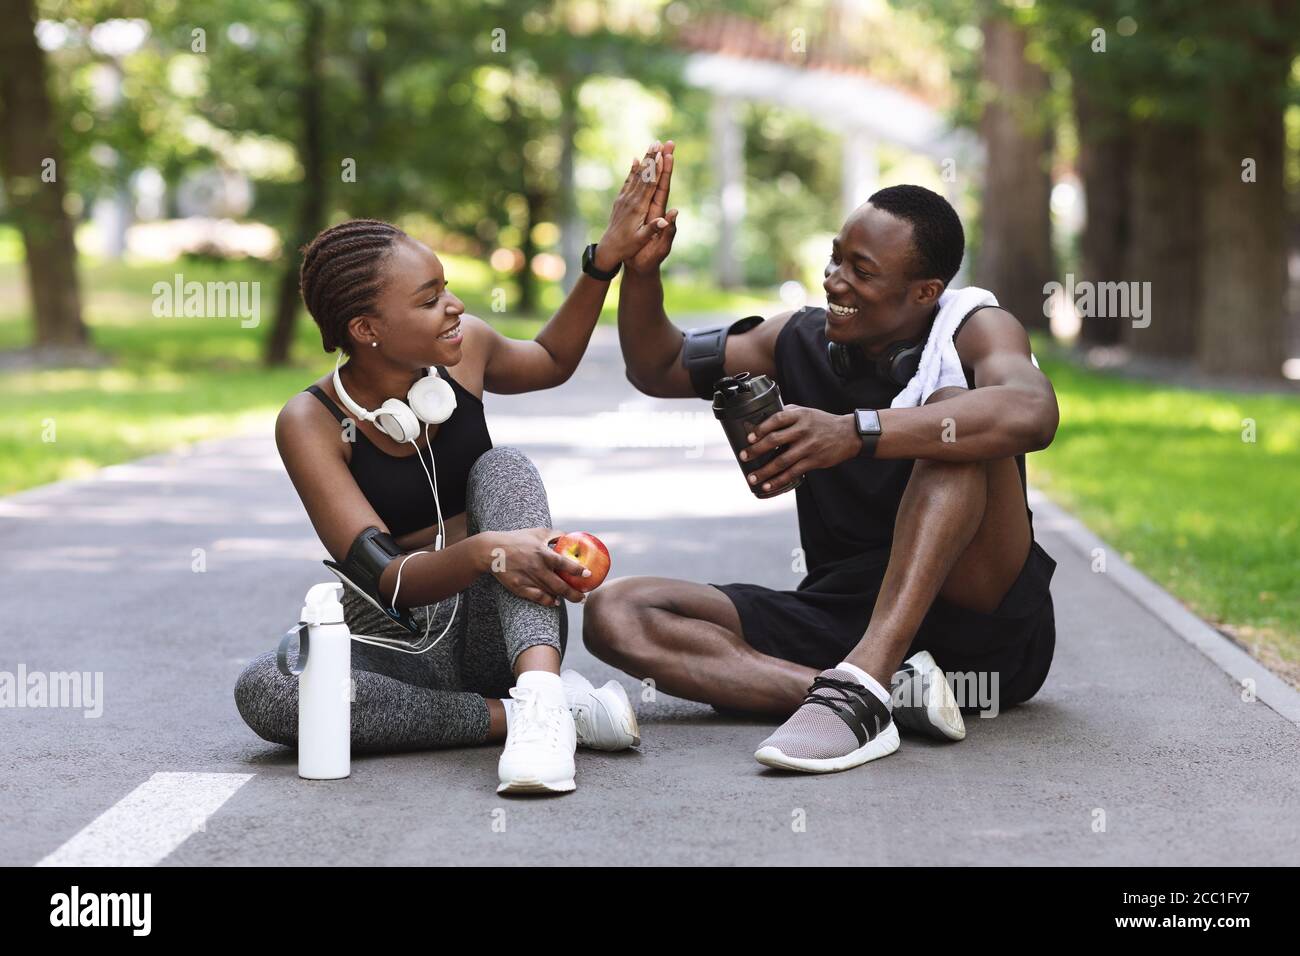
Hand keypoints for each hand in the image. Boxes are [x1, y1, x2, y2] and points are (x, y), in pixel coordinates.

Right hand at [479, 528, 589, 606]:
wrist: (492, 550)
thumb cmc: (517, 539)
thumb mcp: (537, 532)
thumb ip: (555, 534)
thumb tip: (571, 536)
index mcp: (542, 554)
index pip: (564, 564)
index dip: (577, 570)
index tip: (588, 575)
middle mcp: (537, 568)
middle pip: (560, 586)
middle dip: (574, 594)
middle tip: (583, 596)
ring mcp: (528, 579)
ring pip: (550, 593)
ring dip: (564, 598)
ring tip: (574, 599)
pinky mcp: (519, 587)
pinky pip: (537, 598)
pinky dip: (548, 601)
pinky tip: (555, 602)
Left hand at [593, 142, 671, 270]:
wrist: (608, 250)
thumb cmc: (628, 247)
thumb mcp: (641, 240)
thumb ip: (653, 229)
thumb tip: (665, 220)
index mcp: (638, 208)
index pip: (650, 185)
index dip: (656, 169)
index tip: (662, 155)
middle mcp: (631, 200)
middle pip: (644, 175)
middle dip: (652, 158)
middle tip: (659, 142)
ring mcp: (624, 199)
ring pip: (637, 175)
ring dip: (645, 160)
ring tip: (651, 145)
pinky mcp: (620, 200)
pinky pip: (628, 182)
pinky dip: (632, 170)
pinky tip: (635, 160)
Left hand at [738, 406, 861, 494]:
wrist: (848, 434)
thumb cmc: (822, 422)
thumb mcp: (806, 411)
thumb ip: (787, 413)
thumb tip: (763, 418)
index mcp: (800, 415)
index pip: (777, 419)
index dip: (761, 428)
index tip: (749, 437)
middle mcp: (803, 430)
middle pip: (775, 440)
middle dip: (756, 450)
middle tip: (744, 457)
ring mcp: (808, 446)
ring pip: (782, 460)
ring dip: (765, 471)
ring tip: (752, 478)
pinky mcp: (814, 461)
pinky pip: (793, 472)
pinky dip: (779, 480)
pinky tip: (768, 485)